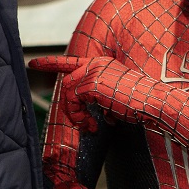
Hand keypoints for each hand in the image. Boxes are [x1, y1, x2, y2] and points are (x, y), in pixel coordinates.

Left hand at [29, 55, 155, 130]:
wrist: (154, 102)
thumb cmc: (140, 103)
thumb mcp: (115, 99)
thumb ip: (99, 100)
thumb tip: (91, 116)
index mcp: (103, 64)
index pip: (71, 62)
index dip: (51, 63)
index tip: (33, 63)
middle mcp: (96, 63)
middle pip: (67, 83)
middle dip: (70, 108)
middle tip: (85, 125)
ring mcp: (93, 71)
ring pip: (68, 92)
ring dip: (76, 114)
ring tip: (91, 127)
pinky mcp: (92, 83)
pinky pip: (73, 100)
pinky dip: (80, 116)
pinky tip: (94, 125)